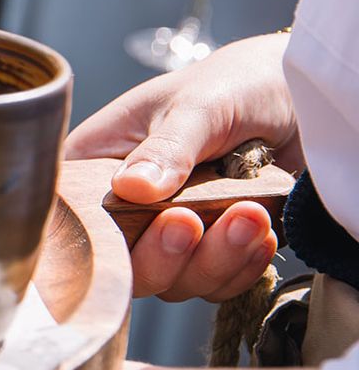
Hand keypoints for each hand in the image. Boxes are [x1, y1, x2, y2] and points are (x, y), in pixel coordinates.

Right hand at [66, 33, 297, 301]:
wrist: (300, 98)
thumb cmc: (235, 84)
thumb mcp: (197, 106)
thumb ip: (167, 147)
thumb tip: (132, 188)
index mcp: (98, 166)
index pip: (70, 216)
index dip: (90, 239)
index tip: (134, 227)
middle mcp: (127, 208)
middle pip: (123, 264)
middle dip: (161, 255)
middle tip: (190, 220)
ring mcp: (171, 234)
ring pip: (173, 281)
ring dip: (214, 259)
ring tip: (250, 215)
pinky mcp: (216, 251)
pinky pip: (219, 285)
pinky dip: (242, 266)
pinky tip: (262, 232)